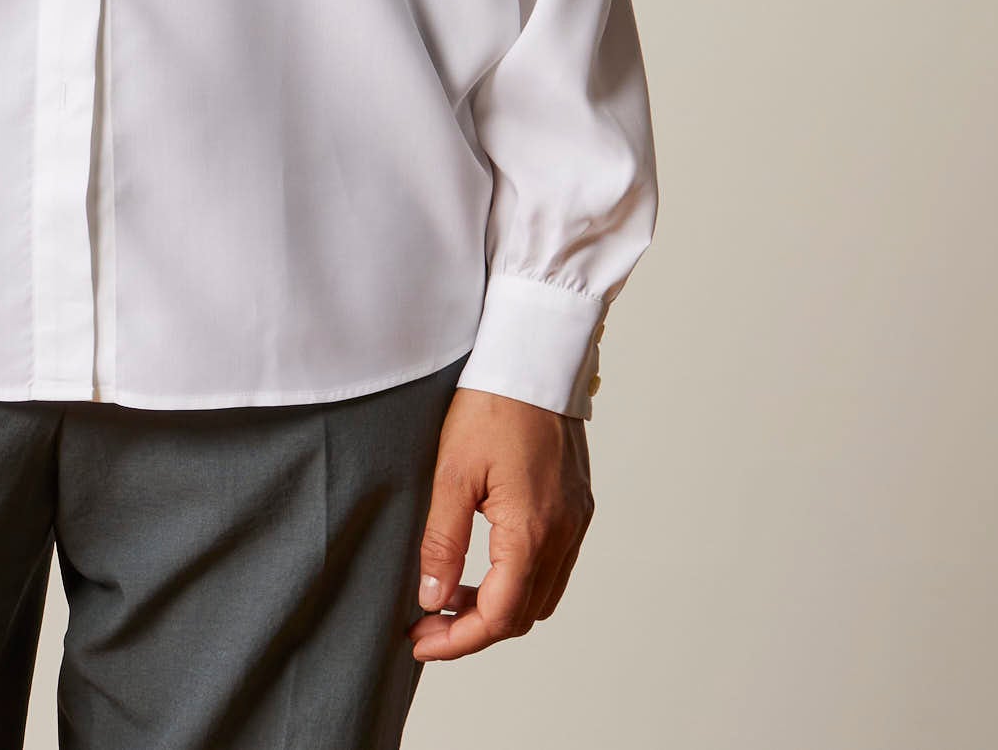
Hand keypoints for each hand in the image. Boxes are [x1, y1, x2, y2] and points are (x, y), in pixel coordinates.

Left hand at [408, 385, 592, 661]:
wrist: (532, 356)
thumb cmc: (490, 404)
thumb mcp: (451, 472)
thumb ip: (443, 542)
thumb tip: (432, 599)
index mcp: (531, 529)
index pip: (499, 615)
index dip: (458, 639)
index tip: (419, 641)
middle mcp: (563, 533)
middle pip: (523, 614)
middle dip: (475, 628)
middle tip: (427, 622)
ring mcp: (576, 520)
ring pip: (542, 595)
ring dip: (499, 606)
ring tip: (450, 595)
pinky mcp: (577, 506)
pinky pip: (554, 565)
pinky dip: (520, 579)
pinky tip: (486, 564)